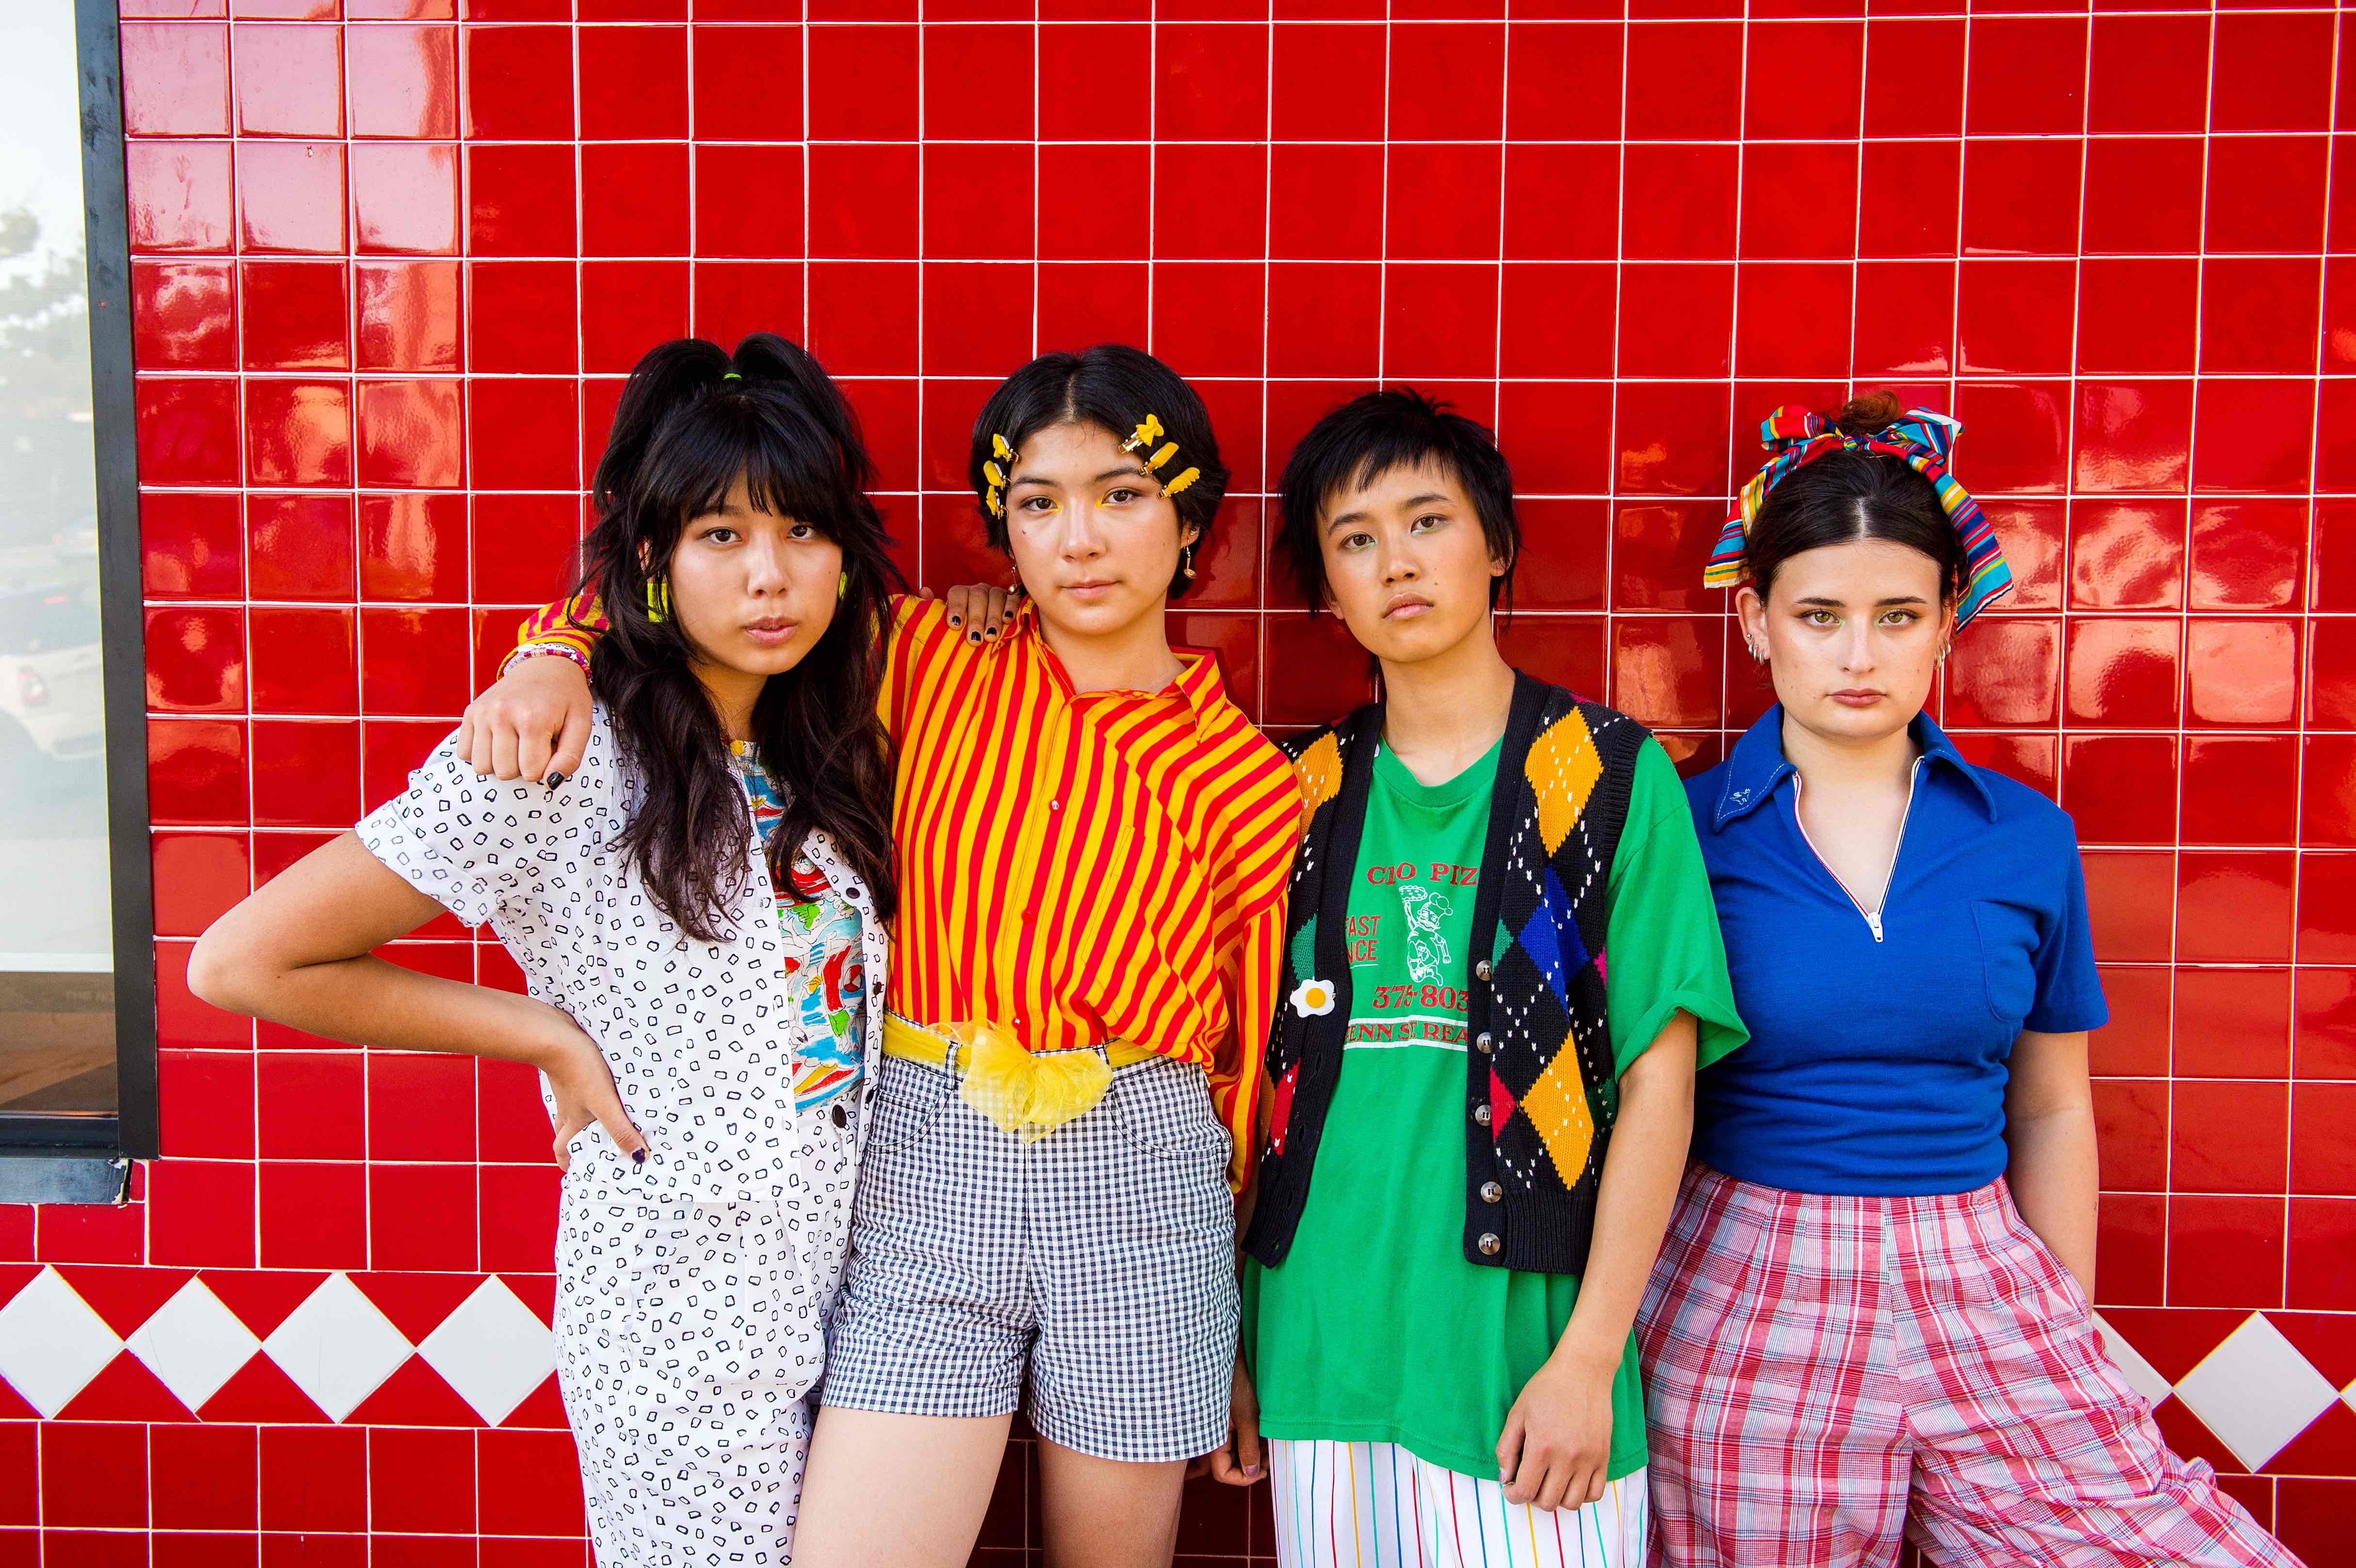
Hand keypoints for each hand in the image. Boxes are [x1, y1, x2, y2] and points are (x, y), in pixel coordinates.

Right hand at [456, 652, 592, 784]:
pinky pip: (464, 753)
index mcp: (532, 719)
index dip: (544, 767)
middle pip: (504, 772)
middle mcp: (501, 714)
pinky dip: (480, 754)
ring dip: (500, 762)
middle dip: (522, 767)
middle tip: (532, 745)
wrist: (546, 665)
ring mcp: (482, 712)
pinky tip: (498, 740)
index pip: (531, 772)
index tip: (549, 748)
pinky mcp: (470, 712)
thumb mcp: (581, 725)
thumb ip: (570, 758)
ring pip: (482, 767)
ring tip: (515, 743)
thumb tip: (550, 783)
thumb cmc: (566, 697)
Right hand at [538, 1016, 646, 1171]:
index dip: (566, 1161)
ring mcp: (567, 1088)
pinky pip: (576, 1087)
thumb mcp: (604, 1103)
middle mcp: (567, 1107)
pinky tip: (599, 1085)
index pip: (563, 1149)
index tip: (571, 1171)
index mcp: (573, 1120)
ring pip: (570, 1109)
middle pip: (564, 1131)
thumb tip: (638, 1157)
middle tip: (585, 1149)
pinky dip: (584, 1093)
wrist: (556, 1035)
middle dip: (572, 1142)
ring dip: (579, 1118)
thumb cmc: (578, 1070)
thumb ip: (620, 1129)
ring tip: (596, 1120)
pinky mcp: (571, 1069)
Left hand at [935, 582, 1019, 644]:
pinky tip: (1008, 620)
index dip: (956, 607)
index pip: (957, 593)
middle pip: (977, 596)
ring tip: (991, 636)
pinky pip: (1013, 598)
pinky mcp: (1013, 598)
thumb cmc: (964, 631)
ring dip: (993, 617)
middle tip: (974, 639)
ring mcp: (996, 593)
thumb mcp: (947, 623)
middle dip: (976, 618)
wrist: (986, 636)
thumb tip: (924, 590)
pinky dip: (1011, 608)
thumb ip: (935, 609)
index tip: (955, 625)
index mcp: (962, 593)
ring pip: (995, 597)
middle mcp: (979, 590)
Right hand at [1188, 1353, 1264, 1484]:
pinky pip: (1235, 1437)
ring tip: (1270, 1442)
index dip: (1245, 1478)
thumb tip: (1253, 1473)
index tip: (1265, 1470)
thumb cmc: (1235, 1381)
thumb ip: (1249, 1447)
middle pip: (1229, 1465)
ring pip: (1234, 1452)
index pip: (1223, 1474)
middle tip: (1271, 1455)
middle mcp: (1211, 1436)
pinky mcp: (1224, 1418)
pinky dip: (1250, 1439)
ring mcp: (1218, 1427)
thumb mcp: (1248, 1416)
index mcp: (1212, 1438)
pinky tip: (1263, 1431)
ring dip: (1253, 1451)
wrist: (1226, 1352)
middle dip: (1252, 1464)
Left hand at [1496, 1351, 1613, 1513]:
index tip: (1511, 1489)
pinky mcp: (1604, 1457)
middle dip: (1532, 1497)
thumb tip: (1505, 1479)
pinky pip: (1595, 1494)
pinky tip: (1570, 1481)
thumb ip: (1506, 1448)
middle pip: (1548, 1502)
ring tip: (1549, 1483)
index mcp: (1541, 1446)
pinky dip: (1580, 1496)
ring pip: (1571, 1503)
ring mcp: (1589, 1459)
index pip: (1525, 1491)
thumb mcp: (1517, 1413)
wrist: (1583, 1371)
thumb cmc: (1547, 1388)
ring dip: (1556, 1499)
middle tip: (1529, 1482)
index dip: (1513, 1496)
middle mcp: (1567, 1457)